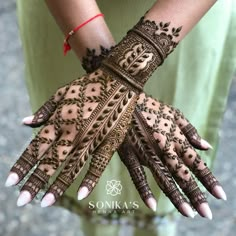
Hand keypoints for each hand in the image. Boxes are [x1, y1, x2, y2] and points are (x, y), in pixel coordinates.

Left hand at [6, 18, 180, 206]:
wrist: (118, 78)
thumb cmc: (88, 85)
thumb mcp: (62, 93)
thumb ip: (44, 111)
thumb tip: (23, 123)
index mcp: (60, 120)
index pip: (36, 148)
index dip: (23, 165)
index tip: (12, 182)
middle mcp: (73, 131)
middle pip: (50, 161)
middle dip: (35, 182)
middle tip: (22, 201)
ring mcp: (92, 137)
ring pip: (72, 166)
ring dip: (57, 185)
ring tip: (45, 203)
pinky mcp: (110, 140)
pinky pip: (98, 163)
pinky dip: (90, 179)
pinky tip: (82, 195)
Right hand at [118, 93, 225, 218]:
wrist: (126, 99)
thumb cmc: (152, 107)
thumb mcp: (174, 114)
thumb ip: (190, 131)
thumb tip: (207, 146)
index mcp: (175, 138)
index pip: (196, 163)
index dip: (209, 179)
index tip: (220, 196)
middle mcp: (164, 147)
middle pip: (182, 174)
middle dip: (196, 194)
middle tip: (207, 214)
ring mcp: (146, 151)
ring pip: (163, 178)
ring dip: (176, 197)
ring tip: (188, 213)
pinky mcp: (129, 153)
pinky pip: (137, 174)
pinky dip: (145, 190)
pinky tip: (153, 205)